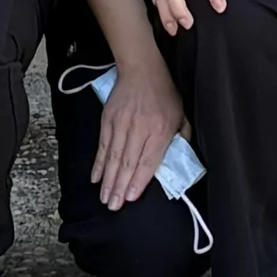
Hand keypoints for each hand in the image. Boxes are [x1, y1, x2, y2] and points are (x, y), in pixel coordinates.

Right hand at [92, 59, 185, 211]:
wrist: (142, 70)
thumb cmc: (164, 94)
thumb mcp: (181, 116)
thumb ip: (180, 140)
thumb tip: (176, 163)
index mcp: (159, 131)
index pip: (147, 161)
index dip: (138, 181)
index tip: (129, 197)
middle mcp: (139, 129)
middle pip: (128, 163)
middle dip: (119, 187)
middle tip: (113, 206)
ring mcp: (121, 125)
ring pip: (113, 157)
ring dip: (107, 180)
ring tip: (104, 197)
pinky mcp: (108, 120)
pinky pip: (103, 146)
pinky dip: (98, 163)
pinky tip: (95, 178)